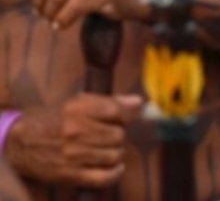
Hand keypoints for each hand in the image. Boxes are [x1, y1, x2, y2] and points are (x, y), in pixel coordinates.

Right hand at [5, 94, 141, 187]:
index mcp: (77, 109)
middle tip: (108, 135)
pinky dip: (115, 173)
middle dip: (118, 134)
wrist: (20, 144)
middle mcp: (75, 131)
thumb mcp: (76, 102)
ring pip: (115, 155)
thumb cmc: (52, 120)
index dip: (126, 115)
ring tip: (106, 149)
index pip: (117, 111)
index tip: (123, 118)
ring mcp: (73, 155)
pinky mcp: (70, 175)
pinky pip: (104, 178)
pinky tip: (115, 167)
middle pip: (119, 135)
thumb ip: (109, 101)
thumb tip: (139, 103)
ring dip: (115, 152)